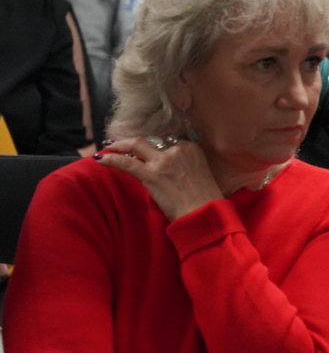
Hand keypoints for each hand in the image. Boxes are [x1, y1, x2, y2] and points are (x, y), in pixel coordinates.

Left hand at [96, 137, 223, 220]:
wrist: (203, 212)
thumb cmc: (204, 198)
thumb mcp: (199, 173)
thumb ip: (183, 165)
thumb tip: (165, 169)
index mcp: (191, 148)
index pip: (167, 142)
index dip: (155, 147)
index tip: (145, 152)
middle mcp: (178, 149)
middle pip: (151, 140)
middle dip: (134, 141)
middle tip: (121, 143)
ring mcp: (164, 161)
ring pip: (137, 145)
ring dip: (120, 144)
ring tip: (108, 146)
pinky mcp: (152, 174)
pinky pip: (127, 162)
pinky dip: (111, 159)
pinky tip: (100, 159)